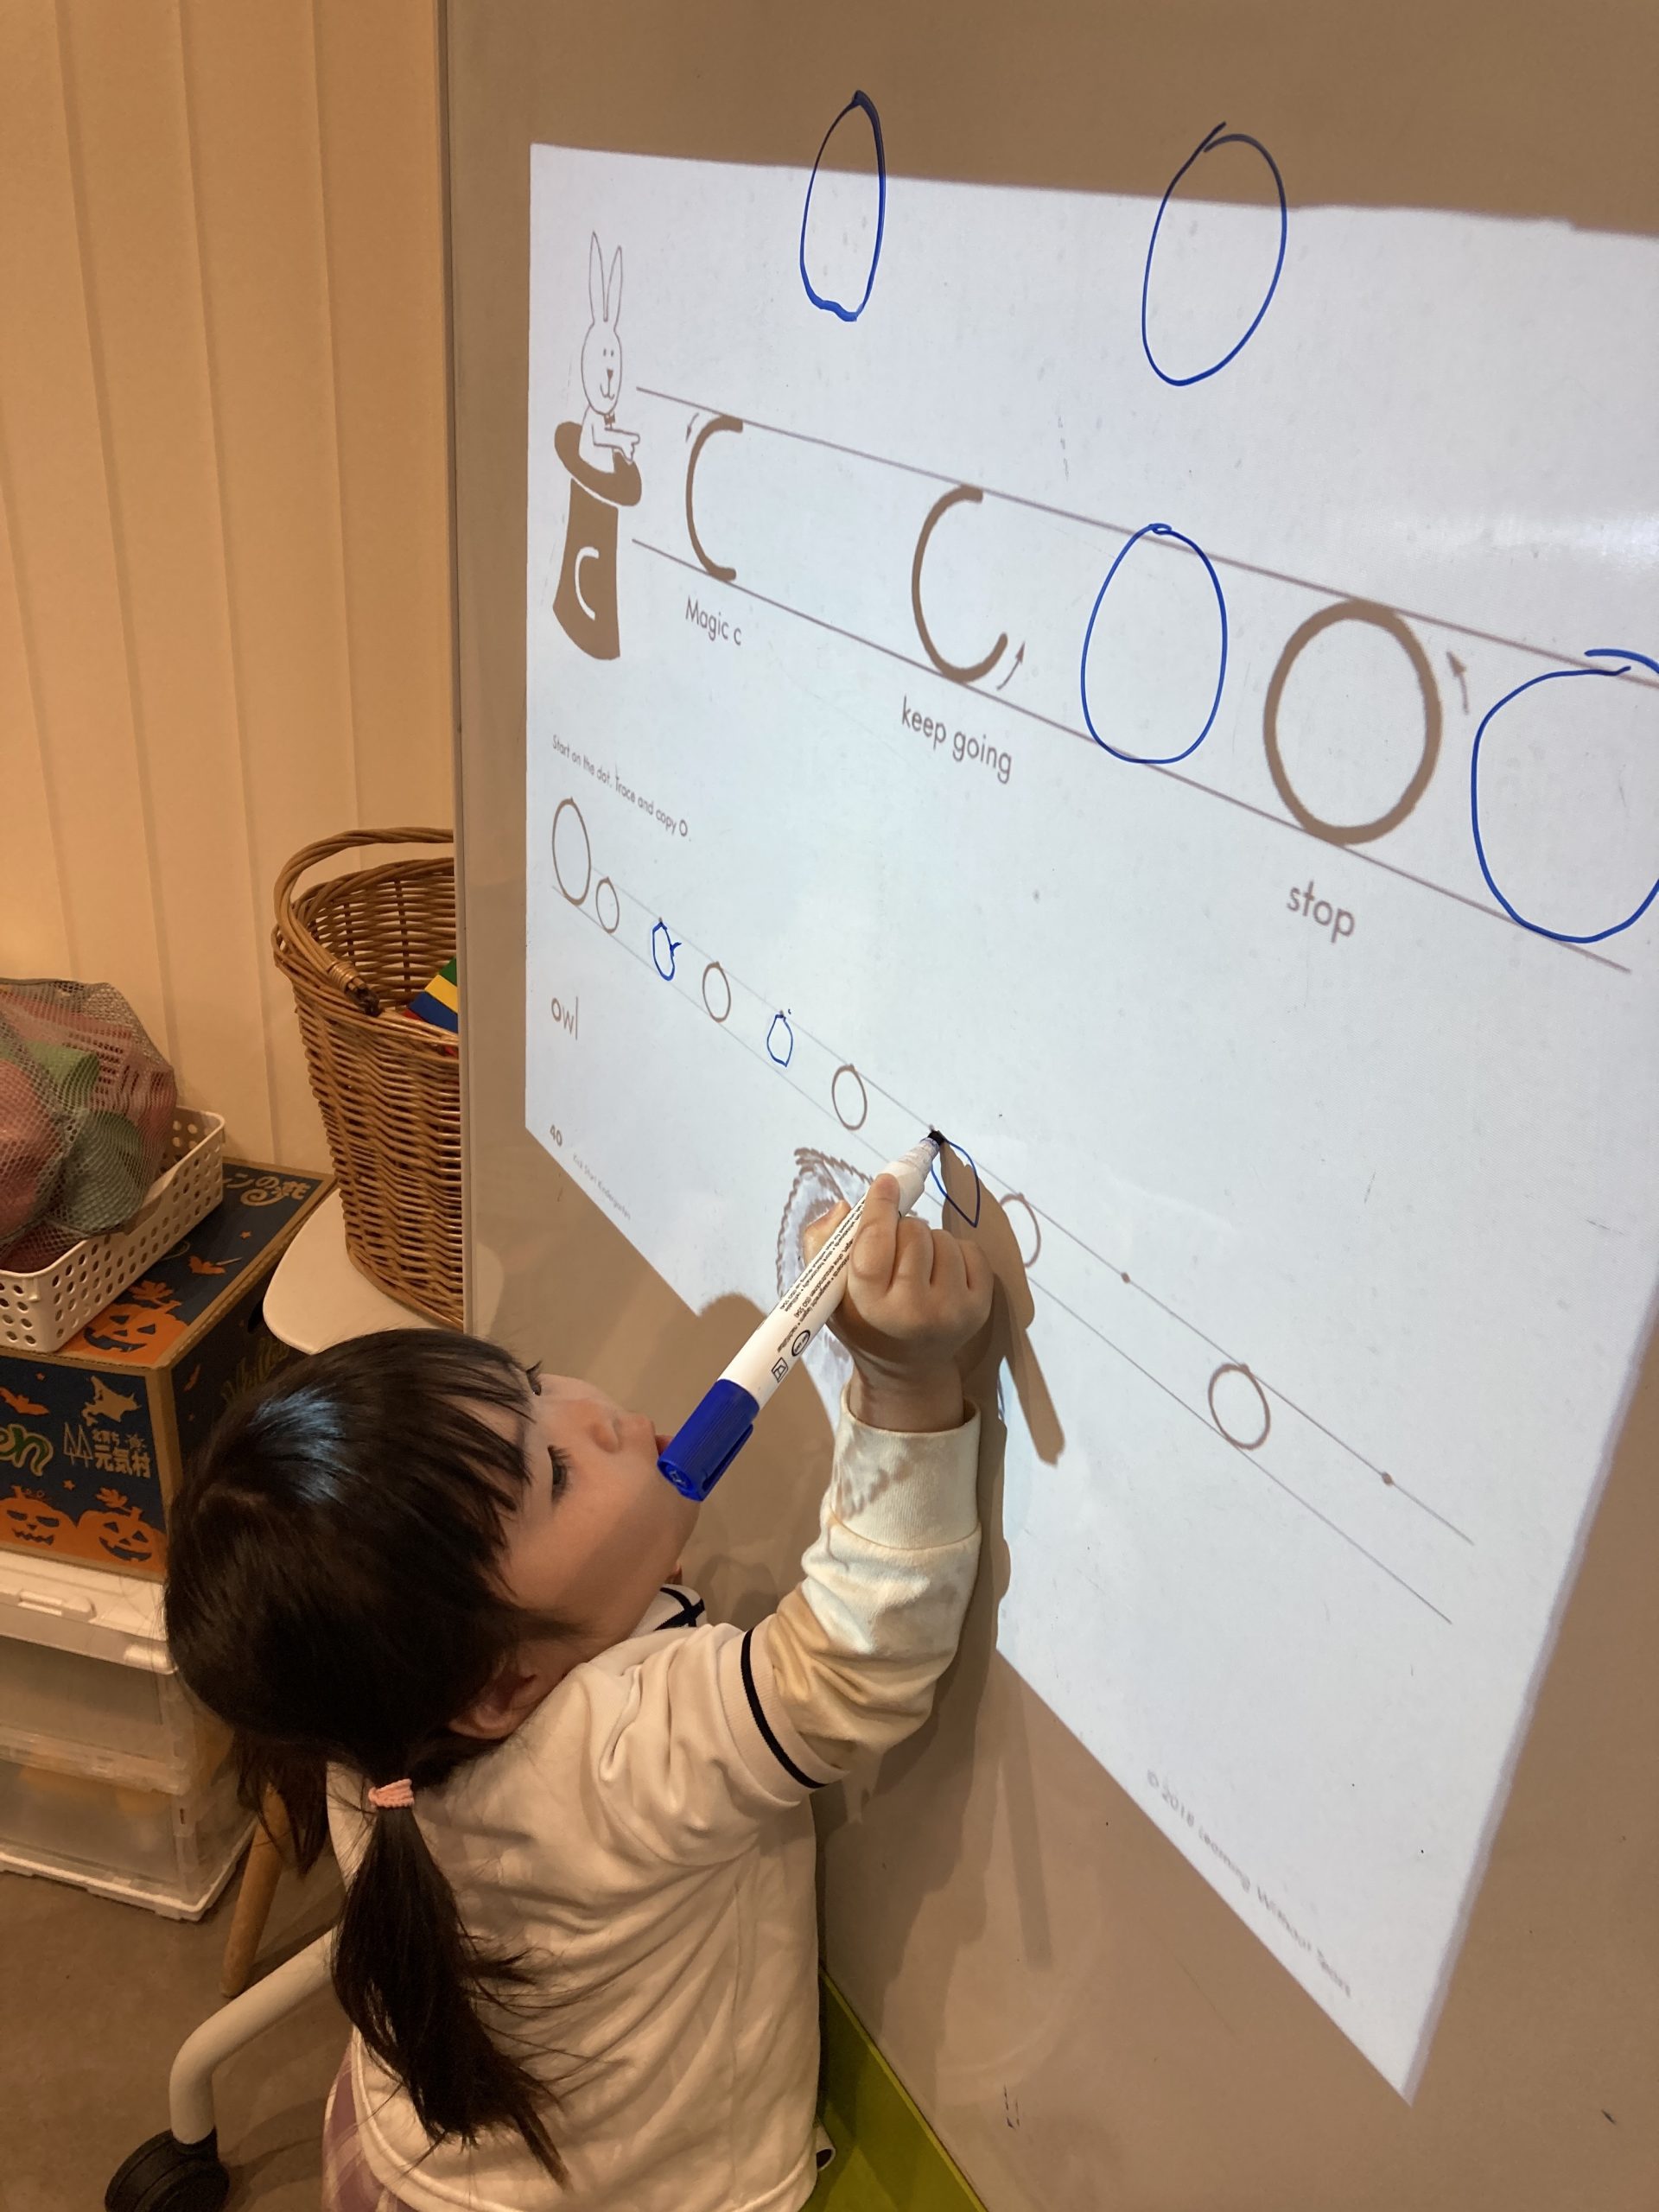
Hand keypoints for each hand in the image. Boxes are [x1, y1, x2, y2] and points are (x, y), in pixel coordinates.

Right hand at [802, 1175, 991, 1431]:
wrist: (906, 1369)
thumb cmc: (862, 1321)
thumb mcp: (828, 1291)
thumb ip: (823, 1244)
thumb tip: (845, 1207)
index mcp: (871, 1307)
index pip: (875, 1244)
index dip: (879, 1208)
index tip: (884, 1182)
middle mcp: (915, 1312)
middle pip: (913, 1232)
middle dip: (901, 1229)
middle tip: (893, 1247)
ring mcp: (953, 1311)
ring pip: (942, 1238)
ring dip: (927, 1240)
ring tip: (915, 1264)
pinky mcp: (980, 1307)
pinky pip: (969, 1249)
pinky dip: (953, 1250)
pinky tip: (939, 1272)